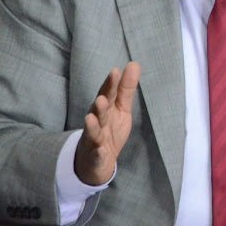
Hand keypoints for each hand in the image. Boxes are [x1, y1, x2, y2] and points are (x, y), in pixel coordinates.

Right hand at [75, 62, 140, 184]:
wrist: (96, 162)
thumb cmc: (109, 130)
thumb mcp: (121, 108)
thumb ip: (126, 88)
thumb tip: (134, 64)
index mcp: (105, 109)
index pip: (107, 94)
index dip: (110, 84)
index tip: (115, 71)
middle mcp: (97, 123)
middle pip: (98, 112)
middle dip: (99, 105)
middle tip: (102, 98)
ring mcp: (94, 141)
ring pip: (92, 133)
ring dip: (91, 126)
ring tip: (91, 118)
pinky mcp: (95, 158)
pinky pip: (96, 156)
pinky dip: (98, 153)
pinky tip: (101, 151)